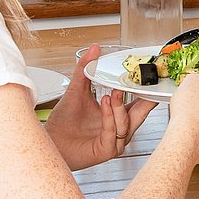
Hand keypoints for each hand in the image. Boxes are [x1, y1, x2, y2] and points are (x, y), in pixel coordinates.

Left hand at [44, 45, 155, 169]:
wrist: (50, 140)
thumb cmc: (64, 121)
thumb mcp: (77, 89)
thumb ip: (85, 69)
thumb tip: (94, 48)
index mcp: (117, 115)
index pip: (139, 103)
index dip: (146, 91)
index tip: (148, 77)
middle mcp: (119, 128)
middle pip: (141, 114)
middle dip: (143, 99)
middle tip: (142, 83)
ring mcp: (114, 141)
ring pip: (126, 123)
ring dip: (119, 107)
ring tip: (111, 93)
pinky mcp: (106, 151)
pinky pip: (113, 132)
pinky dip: (110, 117)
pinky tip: (104, 103)